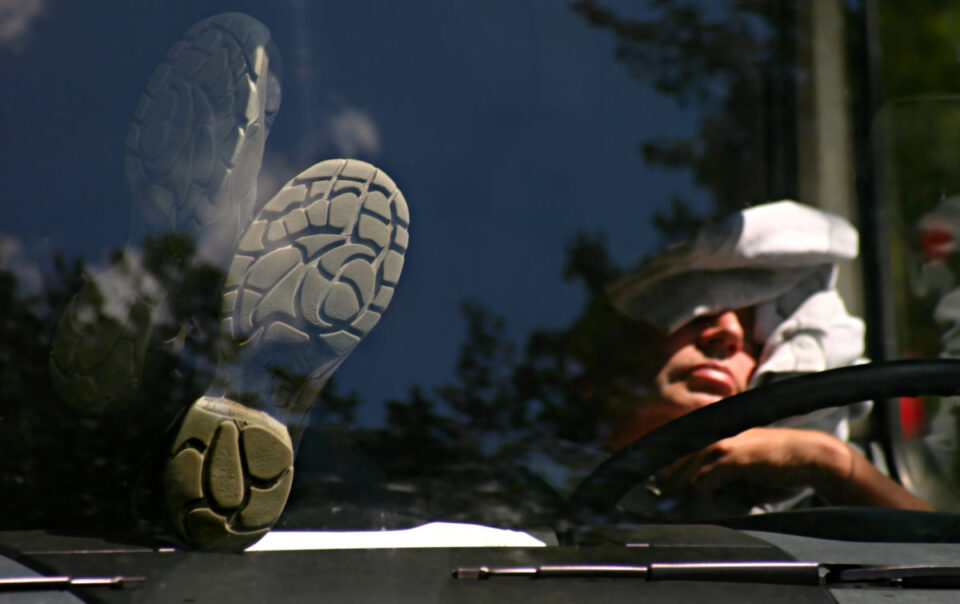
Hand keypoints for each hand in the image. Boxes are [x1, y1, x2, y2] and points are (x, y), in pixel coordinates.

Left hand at [654, 427, 851, 504]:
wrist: (812, 458)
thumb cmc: (785, 469)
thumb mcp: (751, 478)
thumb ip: (730, 484)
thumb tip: (710, 499)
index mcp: (726, 441)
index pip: (692, 454)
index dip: (675, 468)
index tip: (660, 482)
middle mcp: (722, 439)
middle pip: (685, 458)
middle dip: (669, 477)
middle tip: (655, 493)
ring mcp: (727, 446)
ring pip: (692, 467)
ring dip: (680, 485)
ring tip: (668, 500)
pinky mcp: (734, 457)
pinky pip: (707, 476)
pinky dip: (699, 490)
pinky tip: (697, 500)